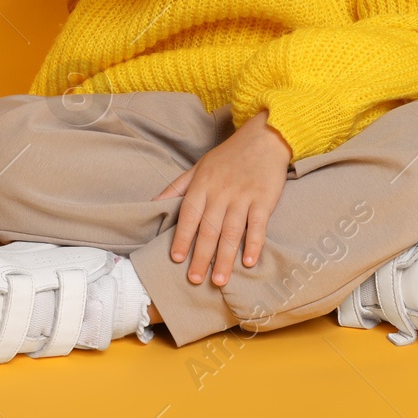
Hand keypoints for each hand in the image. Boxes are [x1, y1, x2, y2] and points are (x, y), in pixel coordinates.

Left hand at [151, 109, 292, 285]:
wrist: (264, 137)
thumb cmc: (229, 155)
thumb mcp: (199, 166)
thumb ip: (177, 187)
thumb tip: (153, 204)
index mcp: (203, 185)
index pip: (189, 215)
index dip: (182, 237)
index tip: (176, 258)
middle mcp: (221, 192)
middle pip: (209, 229)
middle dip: (201, 256)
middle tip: (195, 279)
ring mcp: (243, 197)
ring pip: (231, 232)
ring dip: (224, 257)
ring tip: (219, 280)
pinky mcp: (264, 199)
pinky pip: (257, 225)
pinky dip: (253, 244)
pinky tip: (248, 262)